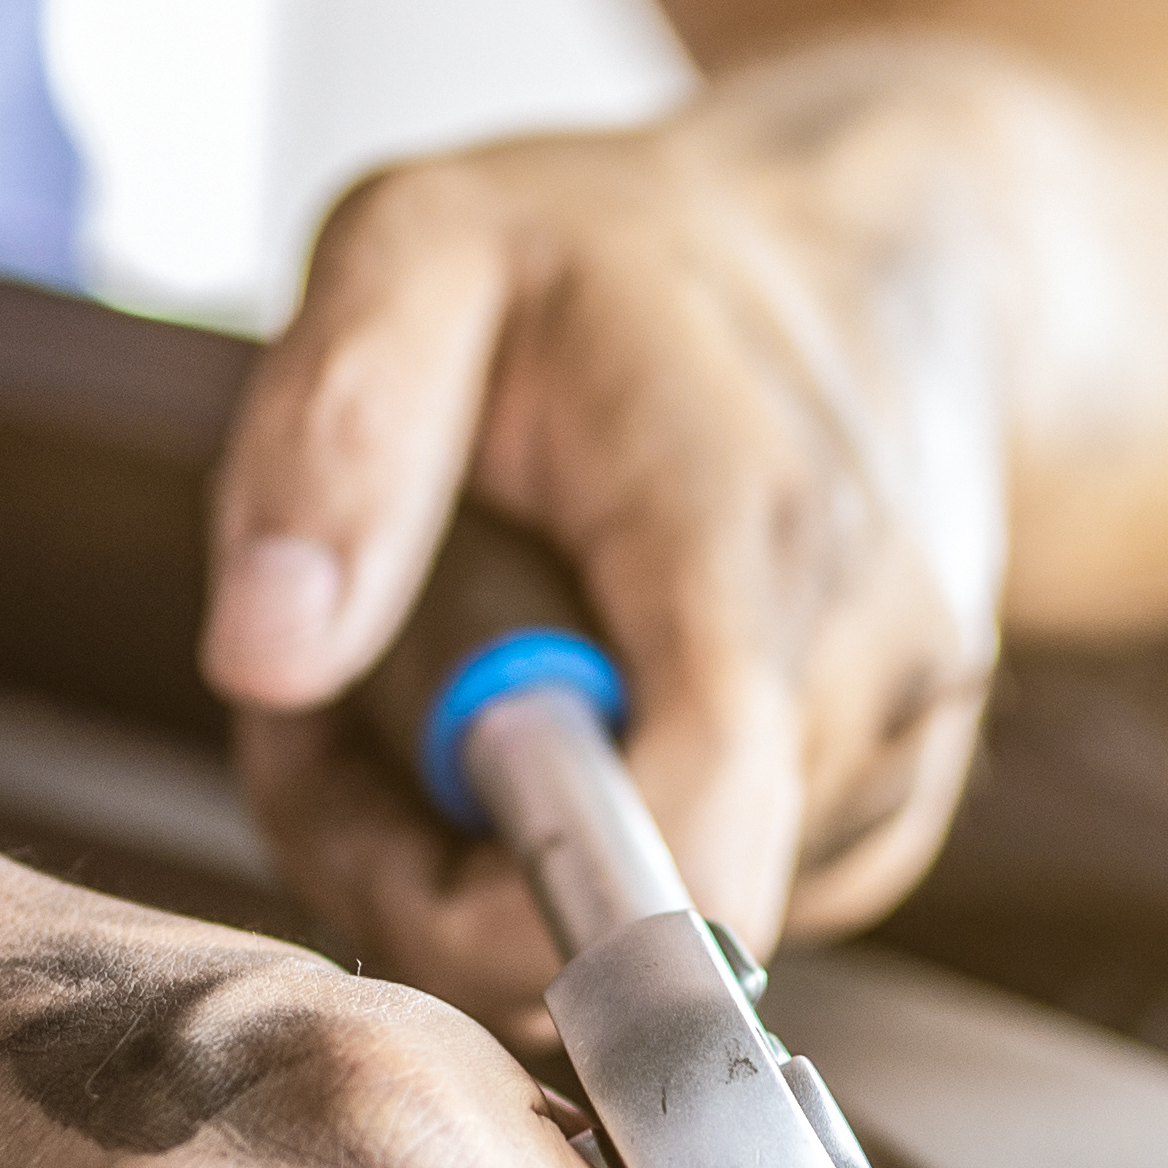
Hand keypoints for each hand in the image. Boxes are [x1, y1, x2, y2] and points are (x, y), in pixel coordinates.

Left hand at [200, 62, 1014, 1019]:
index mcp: (752, 541)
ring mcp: (902, 752)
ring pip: (650, 926)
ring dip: (502, 844)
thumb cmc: (623, 250)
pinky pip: (706, 905)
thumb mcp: (426, 241)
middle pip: (620, 924)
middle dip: (428, 857)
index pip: (674, 862)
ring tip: (461, 653)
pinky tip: (571, 696)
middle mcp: (870, 671)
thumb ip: (336, 430)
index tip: (344, 787)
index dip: (489, 918)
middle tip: (345, 688)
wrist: (879, 250)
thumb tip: (265, 663)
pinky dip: (602, 843)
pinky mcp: (894, 805)